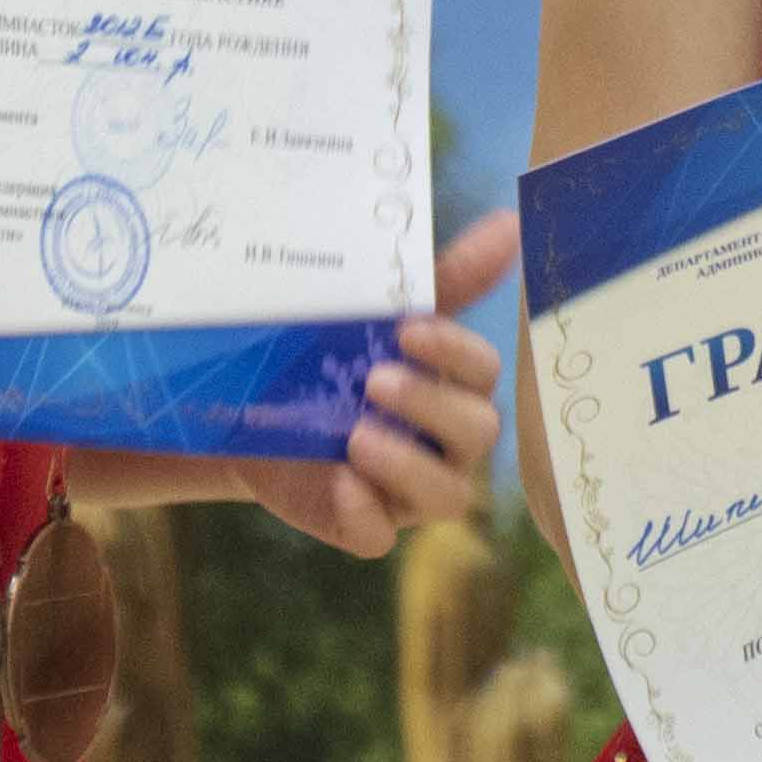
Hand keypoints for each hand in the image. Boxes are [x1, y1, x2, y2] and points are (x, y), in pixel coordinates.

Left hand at [233, 211, 517, 556]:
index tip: (407, 329)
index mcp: (453, 386)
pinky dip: (366, 516)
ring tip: (357, 436)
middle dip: (433, 407)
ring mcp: (406, 490)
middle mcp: (444, 443)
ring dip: (407, 466)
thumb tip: (512, 223)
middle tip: (376, 380)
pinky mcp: (361, 524)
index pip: (481, 373)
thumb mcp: (377, 312)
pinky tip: (342, 485)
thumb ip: (448, 277)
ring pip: (447, 497)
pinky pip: (380, 538)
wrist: (249, 407)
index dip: (454, 353)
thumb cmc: (333, 355)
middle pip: (477, 434)